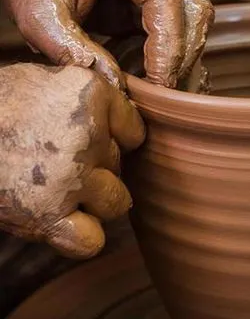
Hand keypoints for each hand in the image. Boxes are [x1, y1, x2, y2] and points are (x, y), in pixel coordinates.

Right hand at [0, 63, 144, 258]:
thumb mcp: (45, 78)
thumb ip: (88, 94)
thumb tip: (123, 118)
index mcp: (90, 90)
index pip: (135, 130)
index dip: (116, 137)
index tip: (92, 137)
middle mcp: (87, 132)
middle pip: (121, 165)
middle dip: (98, 166)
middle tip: (59, 158)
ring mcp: (72, 176)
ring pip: (116, 201)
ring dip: (95, 200)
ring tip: (60, 187)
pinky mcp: (48, 214)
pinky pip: (91, 240)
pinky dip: (83, 235)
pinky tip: (64, 220)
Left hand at [1, 0, 213, 89]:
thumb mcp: (39, 15)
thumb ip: (72, 49)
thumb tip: (116, 85)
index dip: (167, 47)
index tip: (159, 84)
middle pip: (194, 8)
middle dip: (182, 56)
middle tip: (163, 91)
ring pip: (197, 17)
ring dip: (184, 56)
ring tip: (159, 84)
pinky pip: (186, 25)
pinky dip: (176, 53)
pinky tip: (157, 73)